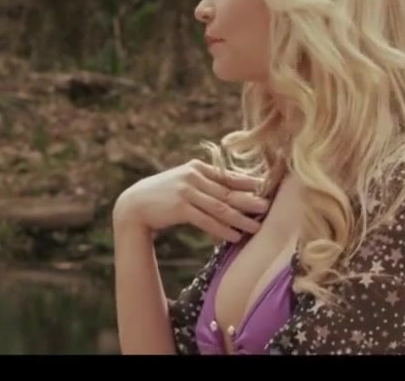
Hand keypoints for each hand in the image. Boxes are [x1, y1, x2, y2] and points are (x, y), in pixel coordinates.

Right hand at [113, 159, 268, 242]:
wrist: (135, 204)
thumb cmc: (163, 195)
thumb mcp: (184, 182)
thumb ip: (206, 183)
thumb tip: (235, 193)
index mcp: (197, 168)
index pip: (228, 176)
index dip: (249, 184)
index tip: (267, 191)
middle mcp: (193, 176)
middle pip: (228, 192)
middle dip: (250, 201)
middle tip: (268, 208)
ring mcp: (186, 191)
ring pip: (220, 207)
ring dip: (240, 219)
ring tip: (256, 228)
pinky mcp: (180, 207)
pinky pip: (206, 220)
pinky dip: (222, 229)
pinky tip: (234, 236)